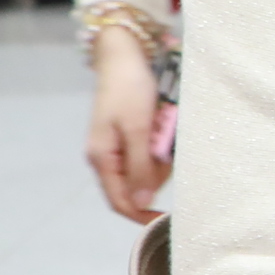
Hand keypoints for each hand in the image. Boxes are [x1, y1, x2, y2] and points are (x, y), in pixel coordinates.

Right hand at [86, 29, 171, 221]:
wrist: (124, 55)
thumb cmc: (129, 90)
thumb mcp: (139, 130)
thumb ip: (141, 167)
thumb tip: (142, 203)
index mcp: (102, 158)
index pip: (119, 201)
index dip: (140, 214)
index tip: (165, 219)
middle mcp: (105, 157)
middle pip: (133, 187)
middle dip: (156, 179)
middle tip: (172, 160)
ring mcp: (115, 145)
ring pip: (142, 170)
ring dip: (159, 162)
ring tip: (168, 136)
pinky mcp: (126, 134)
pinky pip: (145, 153)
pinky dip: (158, 148)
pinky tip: (166, 130)